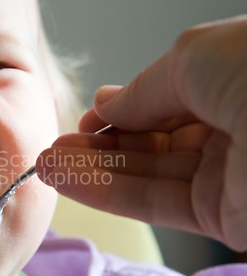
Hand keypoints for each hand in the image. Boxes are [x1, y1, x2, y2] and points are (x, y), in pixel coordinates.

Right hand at [36, 16, 246, 250]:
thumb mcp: (192, 58)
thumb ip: (143, 89)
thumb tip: (107, 107)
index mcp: (233, 80)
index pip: (166, 100)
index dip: (123, 109)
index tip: (86, 119)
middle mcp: (233, 127)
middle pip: (151, 139)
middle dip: (98, 143)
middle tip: (54, 148)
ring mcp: (231, 175)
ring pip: (148, 173)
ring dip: (92, 170)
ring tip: (47, 165)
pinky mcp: (227, 217)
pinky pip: (157, 202)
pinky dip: (108, 193)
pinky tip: (69, 182)